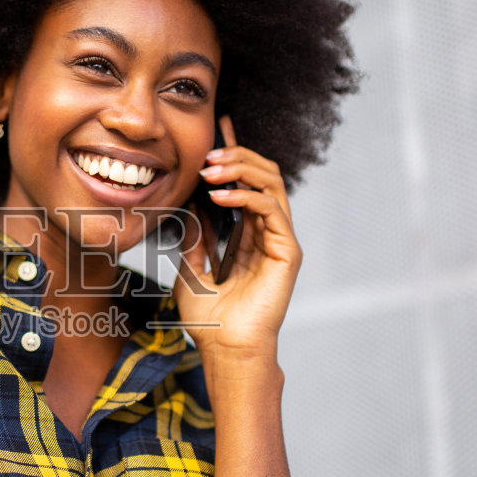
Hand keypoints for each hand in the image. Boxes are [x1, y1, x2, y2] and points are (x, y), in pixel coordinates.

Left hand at [174, 115, 301, 365]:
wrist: (224, 350)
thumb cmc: (210, 320)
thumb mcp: (190, 269)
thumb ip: (194, 238)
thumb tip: (188, 206)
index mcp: (249, 235)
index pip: (247, 182)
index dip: (235, 153)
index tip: (219, 127)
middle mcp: (268, 233)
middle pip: (263, 174)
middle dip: (236, 156)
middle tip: (208, 153)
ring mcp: (280, 240)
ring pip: (272, 183)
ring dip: (241, 168)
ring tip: (211, 168)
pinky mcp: (288, 251)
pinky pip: (272, 208)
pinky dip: (246, 195)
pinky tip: (218, 195)